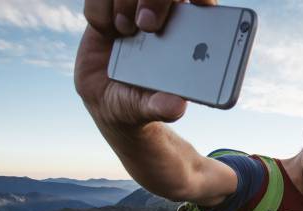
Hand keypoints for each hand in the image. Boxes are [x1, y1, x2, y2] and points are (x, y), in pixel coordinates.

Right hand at [74, 0, 216, 130]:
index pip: (202, 1)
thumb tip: (176, 106)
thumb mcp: (148, 108)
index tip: (201, 4)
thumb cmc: (139, 100)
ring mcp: (133, 10)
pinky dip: (100, 12)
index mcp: (188, 34)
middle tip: (147, 24)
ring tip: (125, 31)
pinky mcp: (107, 11)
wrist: (107, 99)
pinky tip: (106, 32)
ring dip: (126, 4)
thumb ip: (162, 106)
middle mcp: (162, 15)